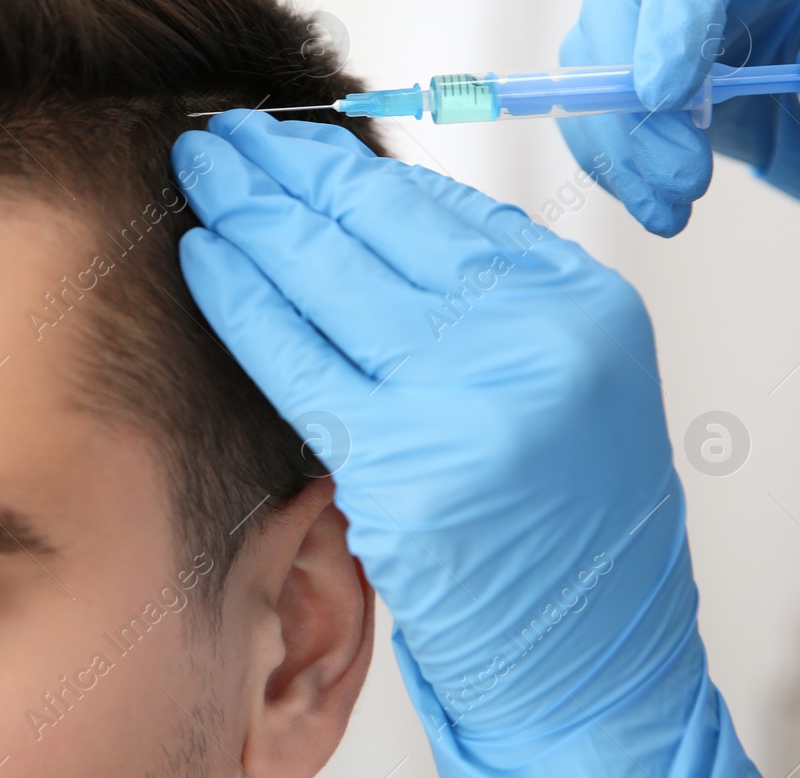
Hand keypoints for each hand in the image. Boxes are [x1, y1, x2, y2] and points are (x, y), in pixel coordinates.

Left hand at [172, 111, 755, 775]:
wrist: (600, 664)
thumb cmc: (571, 528)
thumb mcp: (560, 382)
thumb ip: (483, 298)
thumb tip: (362, 216)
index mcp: (582, 302)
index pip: (437, 206)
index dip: (346, 166)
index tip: (288, 139)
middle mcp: (536, 338)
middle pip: (377, 228)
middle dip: (284, 172)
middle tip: (220, 135)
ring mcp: (473, 403)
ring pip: (330, 282)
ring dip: (249, 217)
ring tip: (198, 173)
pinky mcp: (407, 472)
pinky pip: (299, 363)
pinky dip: (242, 303)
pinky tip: (203, 258)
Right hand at [560, 0, 799, 259]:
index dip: (672, 15)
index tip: (666, 94)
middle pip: (617, 3)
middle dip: (633, 97)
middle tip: (680, 172)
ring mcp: (654, 18)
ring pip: (592, 69)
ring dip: (622, 146)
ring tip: (674, 206)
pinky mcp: (633, 78)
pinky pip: (595, 117)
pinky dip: (617, 169)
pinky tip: (660, 209)